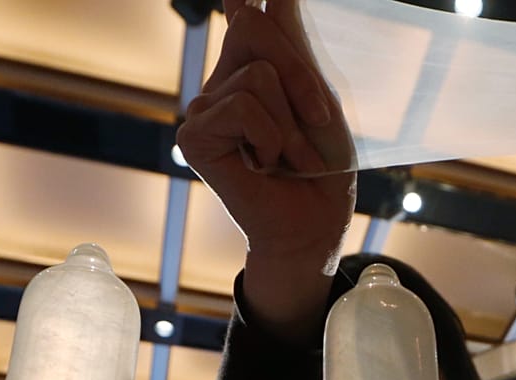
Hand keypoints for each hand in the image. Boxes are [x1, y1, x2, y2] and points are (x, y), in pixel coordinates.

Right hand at [176, 0, 355, 342]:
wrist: (315, 222)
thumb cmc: (322, 164)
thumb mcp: (316, 94)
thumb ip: (287, 43)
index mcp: (250, 67)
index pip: (245, 17)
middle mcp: (222, 82)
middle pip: (252, 28)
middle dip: (298, 72)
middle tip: (318, 119)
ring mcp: (204, 108)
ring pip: (257, 74)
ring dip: (290, 121)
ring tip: (291, 155)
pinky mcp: (194, 135)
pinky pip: (243, 106)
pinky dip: (271, 136)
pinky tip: (265, 164)